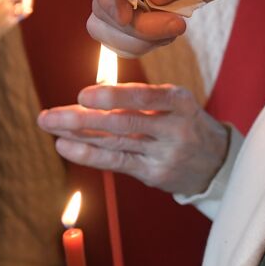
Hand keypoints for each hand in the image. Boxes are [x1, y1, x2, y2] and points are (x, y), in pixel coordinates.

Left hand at [38, 84, 231, 196]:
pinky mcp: (155, 174)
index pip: (145, 97)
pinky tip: (66, 146)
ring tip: (49, 125)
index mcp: (180, 102)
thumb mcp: (174, 102)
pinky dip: (89, 155)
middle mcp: (174, 128)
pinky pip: (117, 163)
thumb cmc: (183, 122)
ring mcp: (165, 154)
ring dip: (78, 134)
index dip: (114, 96)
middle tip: (49, 115)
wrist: (215, 160)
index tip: (83, 95)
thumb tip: (93, 91)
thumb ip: (138, 98)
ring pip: (116, 143)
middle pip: (124, 122)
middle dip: (82, 117)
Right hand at [88, 0, 264, 56]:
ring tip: (178, 27)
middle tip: (176, 26)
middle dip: (132, 26)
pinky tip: (175, 29)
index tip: (128, 17)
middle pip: (104, 5)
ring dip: (140, 38)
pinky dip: (149, 40)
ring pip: (114, 26)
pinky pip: (134, 33)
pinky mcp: (152, 6)